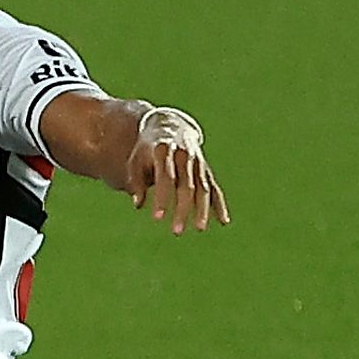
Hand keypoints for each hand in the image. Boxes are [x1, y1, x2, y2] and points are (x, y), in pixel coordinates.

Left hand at [128, 108, 228, 234]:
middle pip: (186, 186)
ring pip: (203, 188)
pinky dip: (219, 204)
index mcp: (164, 152)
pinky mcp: (205, 170)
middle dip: (183, 209)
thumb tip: (138, 205)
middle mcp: (185, 156)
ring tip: (200, 229)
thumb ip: (136, 181)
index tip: (158, 218)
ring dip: (203, 210)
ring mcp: (198, 163)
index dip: (162, 199)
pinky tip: (223, 221)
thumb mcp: (135, 161)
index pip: (166, 179)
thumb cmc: (146, 149)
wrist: (169, 126)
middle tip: (177, 231)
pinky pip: (214, 188)